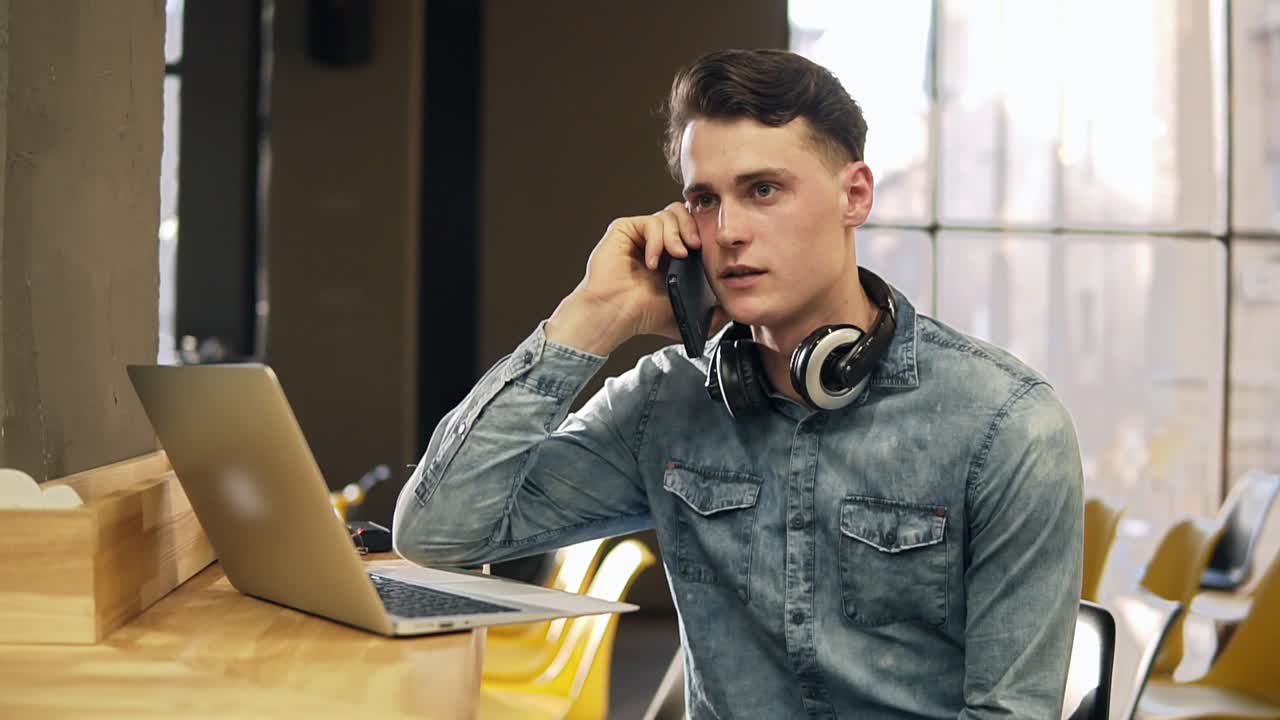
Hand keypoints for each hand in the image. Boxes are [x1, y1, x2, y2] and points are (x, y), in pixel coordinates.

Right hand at [546, 202, 704, 354]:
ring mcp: (641, 234)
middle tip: (696, 247)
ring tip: (677, 255)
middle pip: (683, 213)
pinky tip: (654, 262)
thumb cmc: (643, 316)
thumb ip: (712, 314)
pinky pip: (650, 222)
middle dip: (693, 227)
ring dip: (676, 234)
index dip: (703, 232)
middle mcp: (657, 240)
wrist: (616, 315)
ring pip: (669, 214)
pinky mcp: (625, 230)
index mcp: (673, 254)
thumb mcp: (687, 316)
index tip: (708, 250)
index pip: (693, 227)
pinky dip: (657, 240)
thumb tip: (732, 310)